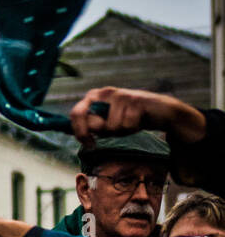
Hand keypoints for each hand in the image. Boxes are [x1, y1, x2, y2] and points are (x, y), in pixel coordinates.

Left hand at [68, 86, 205, 149]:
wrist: (159, 112)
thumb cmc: (130, 119)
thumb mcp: (108, 125)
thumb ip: (93, 126)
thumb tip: (83, 130)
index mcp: (95, 97)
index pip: (76, 113)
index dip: (79, 132)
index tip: (88, 144)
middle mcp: (105, 92)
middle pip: (90, 121)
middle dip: (102, 132)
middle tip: (116, 131)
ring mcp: (120, 95)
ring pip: (111, 127)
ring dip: (121, 131)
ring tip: (130, 123)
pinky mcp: (135, 100)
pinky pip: (127, 125)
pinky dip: (133, 128)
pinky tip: (139, 120)